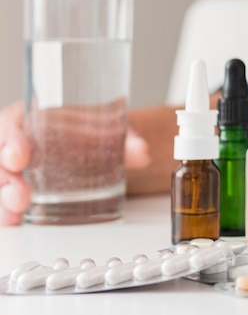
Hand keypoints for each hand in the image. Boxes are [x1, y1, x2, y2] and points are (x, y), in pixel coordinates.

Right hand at [0, 101, 152, 224]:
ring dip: (3, 199)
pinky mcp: (21, 189)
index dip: (11, 140)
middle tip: (21, 196)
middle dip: (5, 178)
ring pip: (1, 180)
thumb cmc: (96, 133)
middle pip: (1, 157)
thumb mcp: (113, 130)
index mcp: (36, 118)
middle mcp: (21, 142)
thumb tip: (141, 152)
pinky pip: (7, 200)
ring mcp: (18, 169)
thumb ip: (127, 141)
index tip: (20, 157)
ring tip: (16, 214)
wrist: (101, 146)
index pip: (14, 123)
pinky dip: (8, 212)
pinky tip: (15, 222)